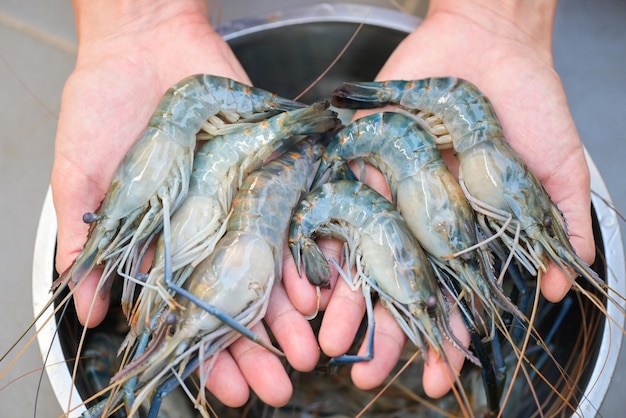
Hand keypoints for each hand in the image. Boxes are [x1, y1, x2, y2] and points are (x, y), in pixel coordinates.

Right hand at [52, 0, 316, 407]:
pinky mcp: (267, 169)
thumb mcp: (80, 175)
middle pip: (236, 300)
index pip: (188, 313)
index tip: (228, 391)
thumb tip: (88, 308)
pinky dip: (304, 255)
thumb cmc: (102, 105)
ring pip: (270, 269)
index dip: (207, 354)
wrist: (142, 41)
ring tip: (307, 353)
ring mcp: (240, 202)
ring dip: (288, 314)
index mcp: (164, 242)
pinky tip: (318, 291)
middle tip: (280, 388)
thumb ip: (87, 239)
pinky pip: (291, 217)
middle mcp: (207, 230)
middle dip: (257, 347)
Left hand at [283, 0, 591, 400]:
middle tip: (364, 374)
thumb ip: (556, 225)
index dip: (444, 340)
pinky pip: (335, 202)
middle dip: (384, 332)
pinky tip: (310, 278)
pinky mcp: (360, 157)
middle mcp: (421, 217)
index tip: (436, 380)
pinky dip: (322, 237)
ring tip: (331, 342)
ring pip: (360, 253)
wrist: (492, 43)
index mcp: (464, 230)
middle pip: (397, 285)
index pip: (451, 296)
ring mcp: (388, 190)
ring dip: (346, 299)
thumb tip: (556, 287)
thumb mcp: (556, 169)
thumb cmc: (530, 103)